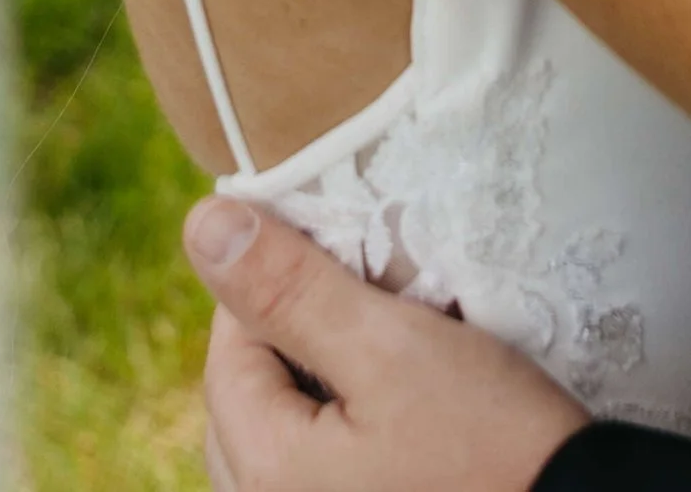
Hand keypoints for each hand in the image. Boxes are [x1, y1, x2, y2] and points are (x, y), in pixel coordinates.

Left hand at [189, 198, 586, 491]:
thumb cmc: (487, 441)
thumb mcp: (390, 349)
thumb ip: (291, 290)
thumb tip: (202, 224)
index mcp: (262, 476)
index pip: (228, 350)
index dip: (272, 280)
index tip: (333, 240)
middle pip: (249, 400)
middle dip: (296, 334)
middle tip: (366, 291)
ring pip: (285, 435)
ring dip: (323, 379)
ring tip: (387, 344)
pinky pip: (321, 468)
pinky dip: (345, 424)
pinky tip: (401, 408)